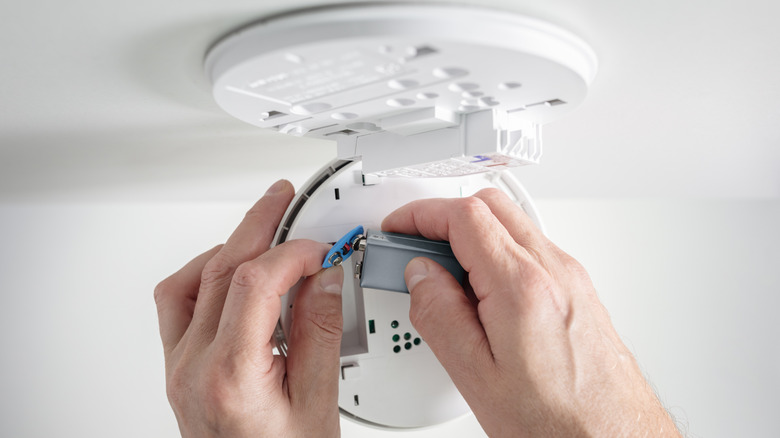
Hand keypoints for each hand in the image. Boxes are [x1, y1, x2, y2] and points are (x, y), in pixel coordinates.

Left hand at [154, 180, 343, 437]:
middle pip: (220, 270)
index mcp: (230, 375)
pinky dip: (204, 275)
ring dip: (227, 248)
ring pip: (190, 282)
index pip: (254, 282)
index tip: (322, 248)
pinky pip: (177, 304)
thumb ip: (321, 332)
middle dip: (257, 226)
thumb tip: (326, 276)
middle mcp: (192, 367)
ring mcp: (178, 366)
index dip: (292, 252)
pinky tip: (231, 271)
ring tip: (262, 232)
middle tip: (283, 201)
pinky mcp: (177, 367)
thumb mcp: (318, 402)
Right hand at [382, 189, 679, 436]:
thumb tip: (420, 275)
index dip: (421, 214)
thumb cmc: (559, 421)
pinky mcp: (579, 291)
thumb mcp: (476, 376)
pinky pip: (531, 250)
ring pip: (513, 224)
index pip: (464, 216)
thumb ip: (439, 315)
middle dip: (444, 216)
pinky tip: (481, 293)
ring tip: (444, 276)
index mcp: (523, 286)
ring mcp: (571, 278)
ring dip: (473, 234)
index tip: (399, 228)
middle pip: (491, 205)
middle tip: (415, 245)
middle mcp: (554, 270)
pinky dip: (498, 253)